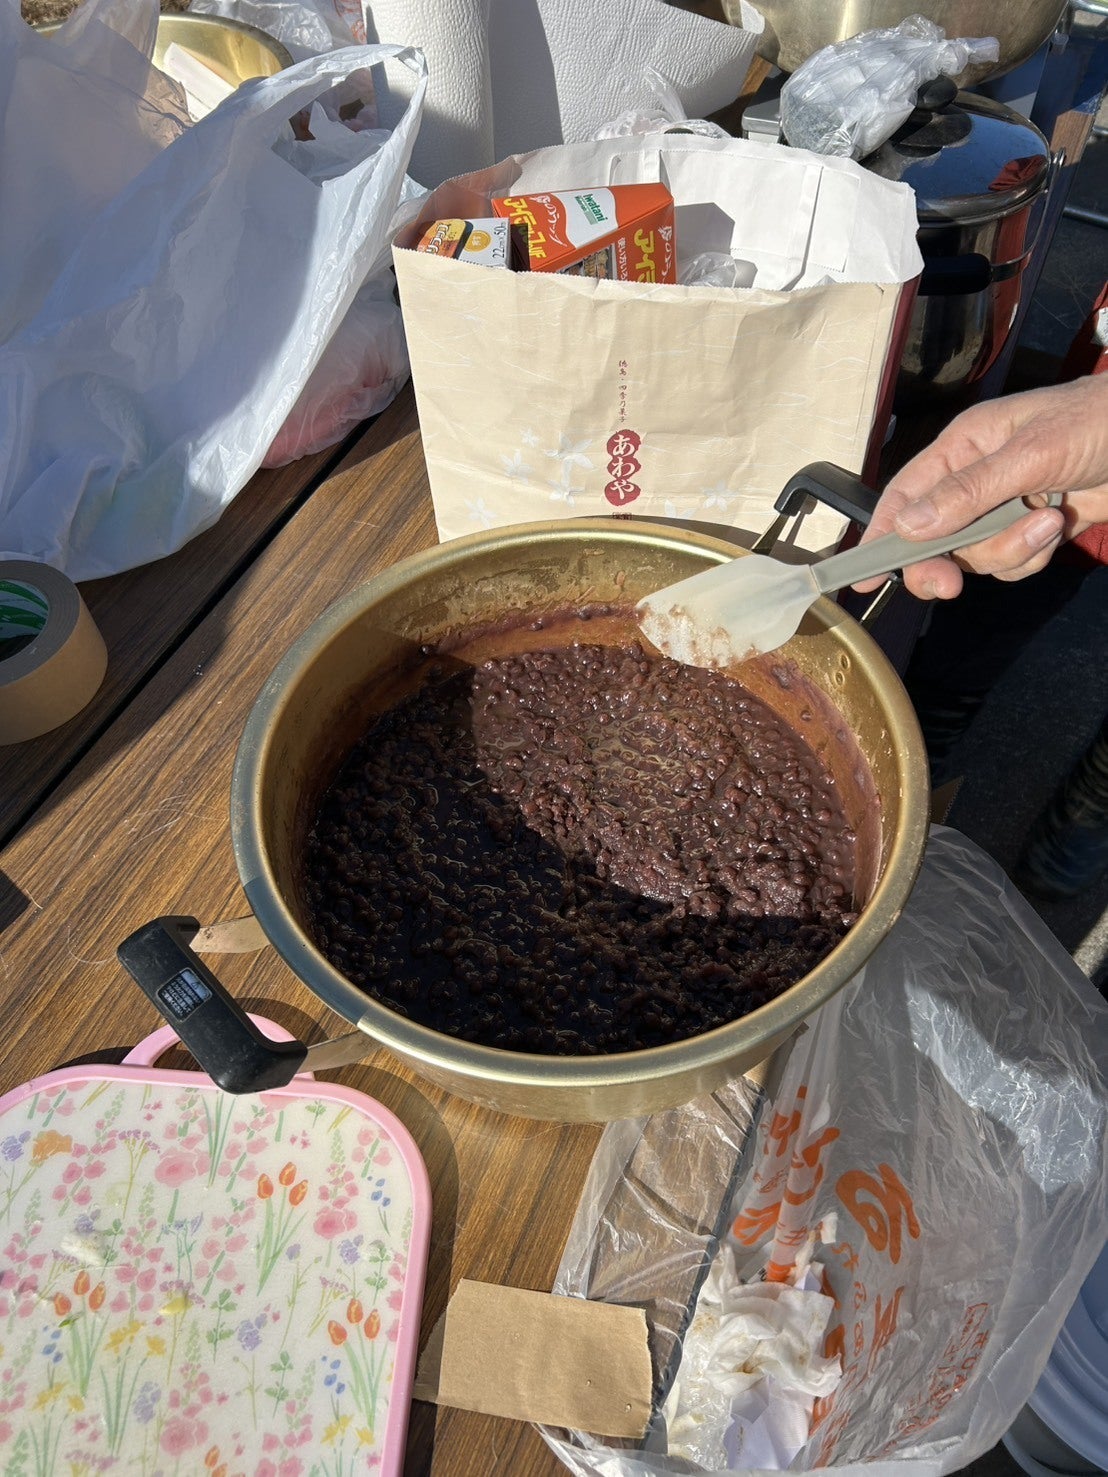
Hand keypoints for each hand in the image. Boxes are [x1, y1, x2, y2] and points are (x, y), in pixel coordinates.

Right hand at [854, 375, 1107, 598]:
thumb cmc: (1094, 422)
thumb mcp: (1029, 454)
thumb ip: (968, 493)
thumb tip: (908, 527)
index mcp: (962, 448)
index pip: (905, 496)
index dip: (879, 536)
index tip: (861, 576)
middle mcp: (974, 481)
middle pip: (933, 539)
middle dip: (945, 563)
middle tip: (953, 585)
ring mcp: (1002, 508)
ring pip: (976, 555)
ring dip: (1011, 550)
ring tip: (1048, 521)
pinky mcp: (1030, 530)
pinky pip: (1011, 562)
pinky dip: (1032, 555)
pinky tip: (1057, 527)